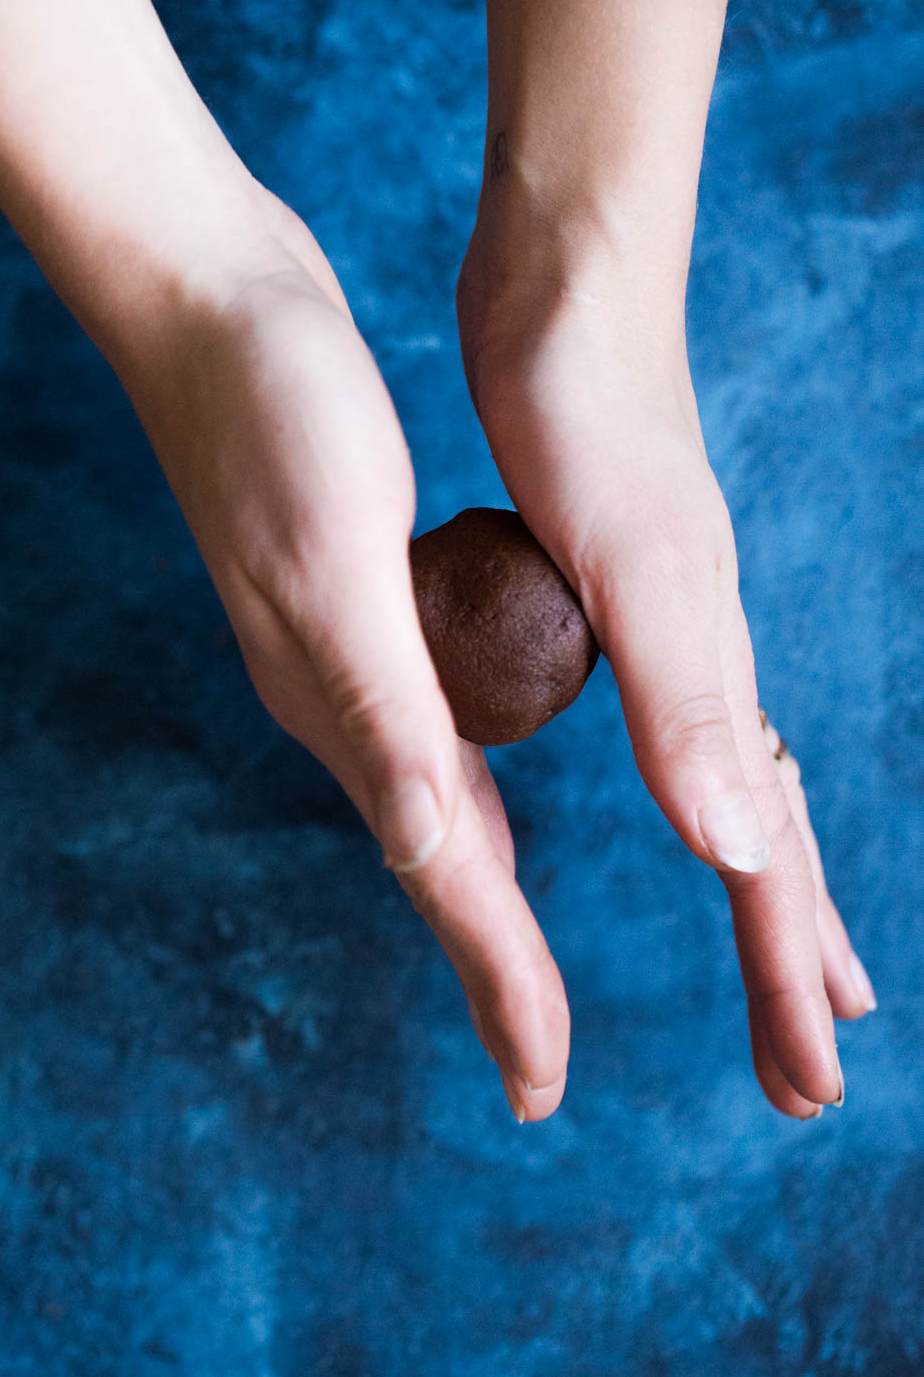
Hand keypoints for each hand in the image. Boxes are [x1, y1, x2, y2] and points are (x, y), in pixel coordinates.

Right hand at [113, 196, 569, 1122]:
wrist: (208, 305)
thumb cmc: (275, 416)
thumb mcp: (336, 559)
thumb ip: (384, 709)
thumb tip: (433, 849)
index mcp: (348, 698)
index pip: (447, 870)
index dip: (502, 977)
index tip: (542, 1083)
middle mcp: (343, 695)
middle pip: (440, 859)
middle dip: (495, 960)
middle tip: (536, 1052)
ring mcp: (342, 650)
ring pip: (432, 801)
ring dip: (481, 885)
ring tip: (519, 953)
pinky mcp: (350, 599)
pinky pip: (424, 727)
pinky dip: (468, 782)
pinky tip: (483, 775)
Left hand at [458, 222, 874, 1117]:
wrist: (567, 291)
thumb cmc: (590, 418)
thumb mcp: (635, 567)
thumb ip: (689, 700)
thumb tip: (744, 846)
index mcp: (710, 669)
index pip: (770, 853)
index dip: (784, 970)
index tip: (808, 1085)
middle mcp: (707, 654)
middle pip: (771, 829)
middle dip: (791, 947)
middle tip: (807, 1053)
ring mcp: (674, 618)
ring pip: (737, 776)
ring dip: (764, 869)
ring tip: (774, 932)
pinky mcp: (626, 584)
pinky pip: (689, 718)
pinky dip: (712, 783)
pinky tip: (697, 784)